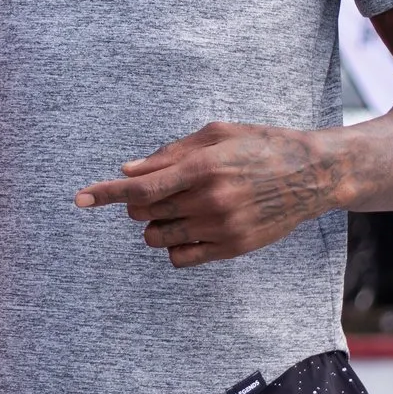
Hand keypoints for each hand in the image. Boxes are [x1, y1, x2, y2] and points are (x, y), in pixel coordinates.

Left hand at [74, 122, 346, 267]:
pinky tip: (191, 228)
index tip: (80, 199)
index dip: (106, 194)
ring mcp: (222, 228)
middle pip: (145, 214)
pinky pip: (181, 258)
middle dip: (142, 203)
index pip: (141, 188)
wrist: (312, 174)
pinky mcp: (233, 248)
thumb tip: (128, 171)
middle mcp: (210, 200)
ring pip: (159, 238)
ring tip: (180, 208)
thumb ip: (169, 154)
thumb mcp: (215, 135)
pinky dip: (175, 246)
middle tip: (163, 190)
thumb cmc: (260, 145)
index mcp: (202, 167)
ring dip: (156, 225)